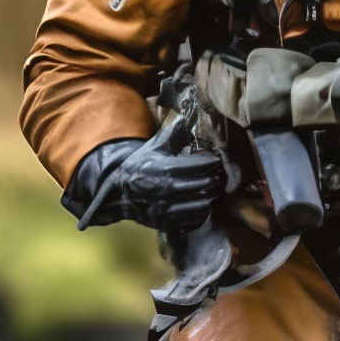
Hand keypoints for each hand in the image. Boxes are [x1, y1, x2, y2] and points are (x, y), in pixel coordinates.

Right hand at [62, 124, 225, 231]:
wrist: (119, 192)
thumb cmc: (141, 166)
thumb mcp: (154, 147)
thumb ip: (172, 134)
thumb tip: (186, 118)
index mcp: (165, 169)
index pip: (199, 166)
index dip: (212, 163)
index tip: (216, 161)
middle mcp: (166, 190)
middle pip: (203, 184)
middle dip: (215, 179)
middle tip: (220, 175)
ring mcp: (166, 209)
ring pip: (201, 204)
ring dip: (211, 197)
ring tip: (214, 190)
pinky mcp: (166, 223)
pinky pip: (193, 220)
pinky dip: (202, 213)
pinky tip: (203, 204)